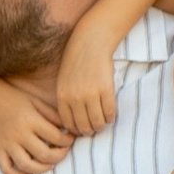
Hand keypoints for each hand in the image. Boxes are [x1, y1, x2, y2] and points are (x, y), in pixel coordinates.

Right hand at [0, 74, 75, 173]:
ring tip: (50, 165)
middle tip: (64, 151)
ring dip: (42, 169)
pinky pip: (6, 169)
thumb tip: (69, 129)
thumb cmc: (13, 97)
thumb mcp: (35, 101)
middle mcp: (19, 134)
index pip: (57, 137)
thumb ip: (53, 115)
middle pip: (45, 155)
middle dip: (60, 156)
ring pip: (27, 166)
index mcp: (31, 120)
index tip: (71, 138)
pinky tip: (28, 172)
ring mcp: (7, 143)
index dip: (68, 140)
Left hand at [53, 25, 120, 139]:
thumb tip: (71, 124)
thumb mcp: (63, 81)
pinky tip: (110, 115)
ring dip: (102, 126)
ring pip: (98, 122)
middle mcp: (75, 98)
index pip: (69, 124)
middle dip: (90, 131)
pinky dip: (111, 118)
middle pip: (84, 127)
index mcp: (62, 96)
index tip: (82, 129)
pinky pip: (110, 113)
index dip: (77, 130)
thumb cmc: (76, 62)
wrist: (90, 42)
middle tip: (95, 128)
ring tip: (103, 122)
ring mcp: (90, 94)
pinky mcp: (105, 90)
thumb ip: (66, 100)